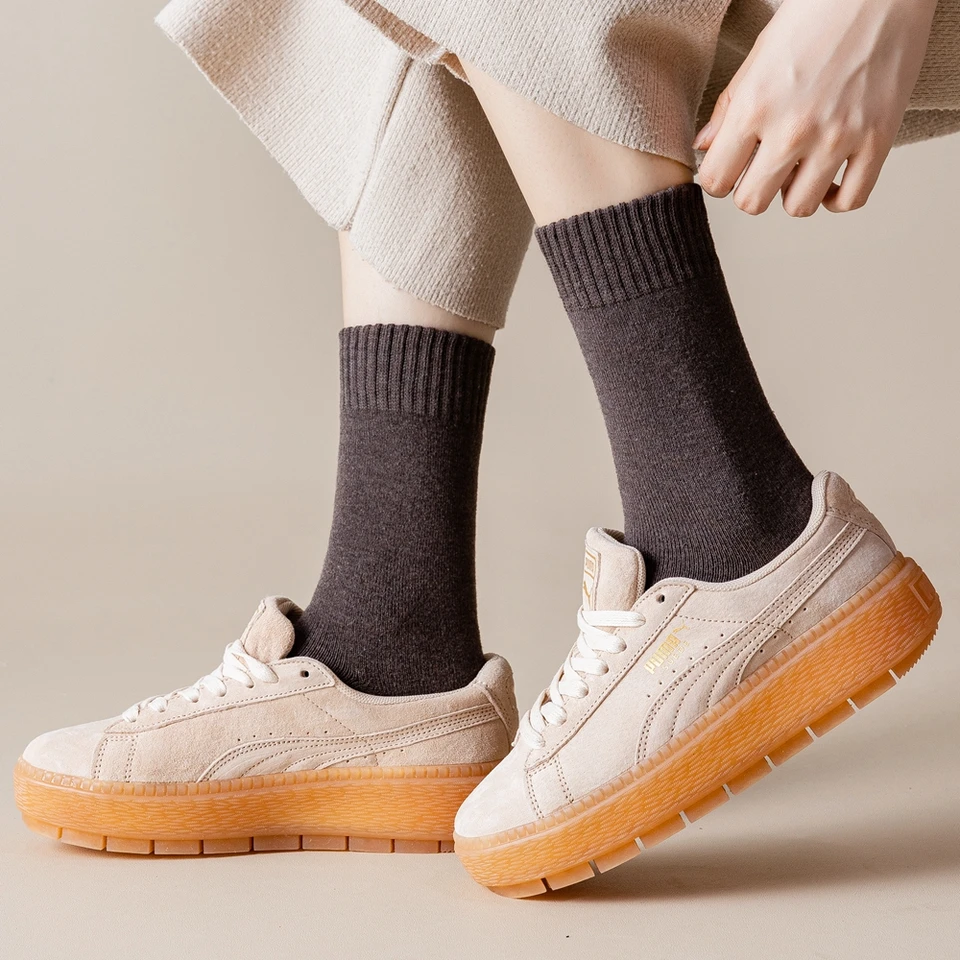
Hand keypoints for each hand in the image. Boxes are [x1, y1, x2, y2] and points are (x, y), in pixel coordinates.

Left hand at [695, 0, 936, 215]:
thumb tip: (704, 148)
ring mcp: (837, 138)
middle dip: (752, 191)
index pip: (715, 181)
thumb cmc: (816, 13)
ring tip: (800, 168)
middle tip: (762, 170)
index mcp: (754, 108)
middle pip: (753, 203)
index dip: (719, 179)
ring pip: (799, 207)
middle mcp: (793, 130)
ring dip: (794, 193)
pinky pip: (851, 200)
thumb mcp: (758, 57)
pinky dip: (837, 198)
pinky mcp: (878, 140)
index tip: (730, 168)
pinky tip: (832, 179)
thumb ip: (728, 108)